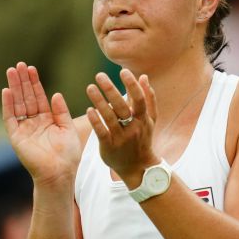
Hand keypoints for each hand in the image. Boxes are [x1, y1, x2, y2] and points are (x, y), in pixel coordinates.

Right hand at [3, 62, 83, 188]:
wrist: (60, 173)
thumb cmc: (68, 155)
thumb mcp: (68, 128)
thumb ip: (61, 111)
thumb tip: (55, 94)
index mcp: (46, 119)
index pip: (39, 97)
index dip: (35, 83)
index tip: (31, 68)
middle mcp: (33, 122)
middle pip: (26, 97)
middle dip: (22, 81)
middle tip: (19, 64)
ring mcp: (23, 129)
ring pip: (17, 104)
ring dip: (14, 88)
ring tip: (11, 71)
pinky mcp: (16, 137)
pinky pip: (10, 118)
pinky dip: (8, 105)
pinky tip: (7, 91)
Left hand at [85, 69, 158, 187]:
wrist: (139, 167)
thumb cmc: (143, 139)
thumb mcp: (149, 120)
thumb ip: (148, 98)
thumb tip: (144, 76)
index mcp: (143, 119)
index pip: (139, 99)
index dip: (132, 85)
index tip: (123, 71)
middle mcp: (133, 127)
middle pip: (122, 106)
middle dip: (111, 90)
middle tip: (100, 75)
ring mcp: (121, 138)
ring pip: (110, 118)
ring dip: (99, 102)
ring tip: (90, 87)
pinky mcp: (110, 146)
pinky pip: (102, 132)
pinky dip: (96, 121)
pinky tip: (88, 110)